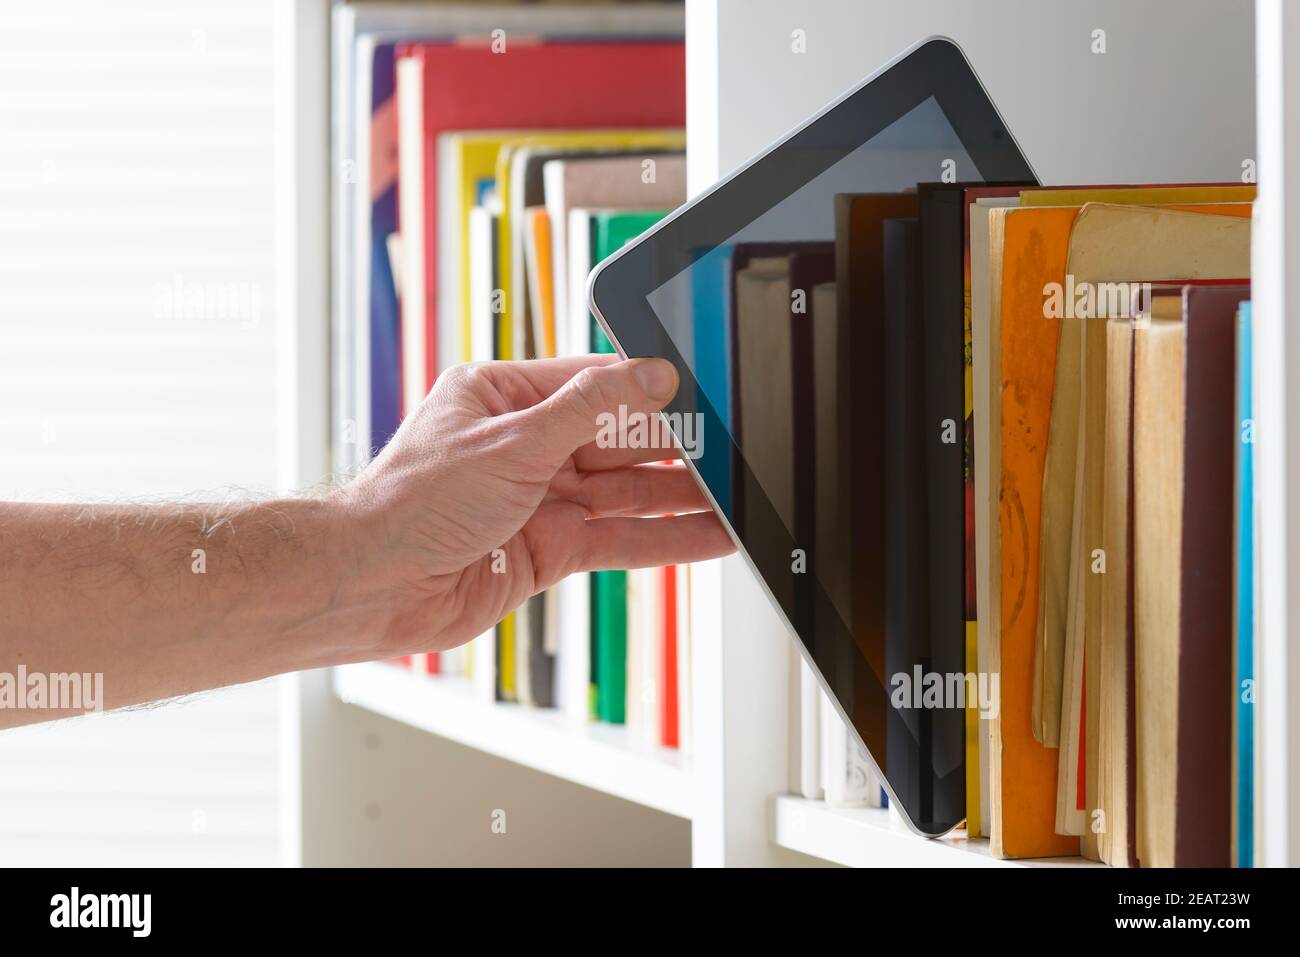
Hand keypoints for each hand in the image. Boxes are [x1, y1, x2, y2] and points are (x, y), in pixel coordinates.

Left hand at [333, 354, 734, 656]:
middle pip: (620, 440)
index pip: (595, 383)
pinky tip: (709, 536)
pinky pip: (619, 539)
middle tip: (738, 449)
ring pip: (628, 493)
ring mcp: (541, 498)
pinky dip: (665, 539)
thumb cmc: (411, 501)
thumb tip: (650, 376)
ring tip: (742, 498)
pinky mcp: (550, 549)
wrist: (371, 585)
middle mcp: (526, 444)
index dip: (651, 390)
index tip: (705, 391)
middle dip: (678, 447)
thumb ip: (589, 409)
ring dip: (684, 498)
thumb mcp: (511, 439)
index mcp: (505, 396)